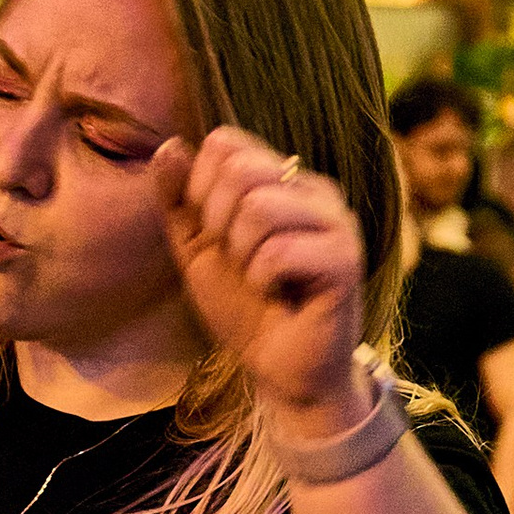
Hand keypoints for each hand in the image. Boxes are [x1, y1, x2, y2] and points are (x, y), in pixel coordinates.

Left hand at [152, 128, 367, 421]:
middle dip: (217, 224)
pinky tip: (280, 296)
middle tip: (237, 262)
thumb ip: (179, 201)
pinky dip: (263, 281)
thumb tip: (168, 147)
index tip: (211, 233)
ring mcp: (336, 221)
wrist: (280, 371)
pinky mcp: (345, 259)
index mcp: (281, 179)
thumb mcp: (198, 251)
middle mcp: (314, 190)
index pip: (226, 143)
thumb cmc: (245, 309)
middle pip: (240, 170)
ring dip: (242, 255)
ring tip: (260, 280)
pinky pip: (280, 251)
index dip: (199, 187)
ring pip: (260, 207)